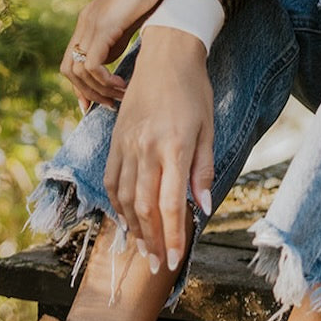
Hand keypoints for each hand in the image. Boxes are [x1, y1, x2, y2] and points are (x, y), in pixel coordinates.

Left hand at [61, 0, 174, 110]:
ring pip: (78, 70)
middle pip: (68, 70)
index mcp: (89, 23)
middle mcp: (84, 23)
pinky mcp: (104, 26)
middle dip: (86, 94)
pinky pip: (92, 64)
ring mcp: (91, 23)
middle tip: (108, 105)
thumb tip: (111, 66)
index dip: (80, 87)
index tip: (97, 103)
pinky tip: (122, 85)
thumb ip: (116, 41)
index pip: (71, 62)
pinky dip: (104, 81)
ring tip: (120, 96)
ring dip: (98, 91)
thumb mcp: (130, 23)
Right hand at [103, 27, 213, 273]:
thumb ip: (203, 170)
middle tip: (156, 266)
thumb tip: (202, 207)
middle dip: (151, 241)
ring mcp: (126, 144)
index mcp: (174, 147)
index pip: (170, 205)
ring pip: (124, 198)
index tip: (174, 260)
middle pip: (144, 207)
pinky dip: (116, 204)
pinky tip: (126, 219)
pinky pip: (111, 179)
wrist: (166, 54)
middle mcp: (146, 148)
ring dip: (134, 228)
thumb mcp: (209, 129)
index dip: (171, 237)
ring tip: (143, 250)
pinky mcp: (115, 139)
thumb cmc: (194, 91)